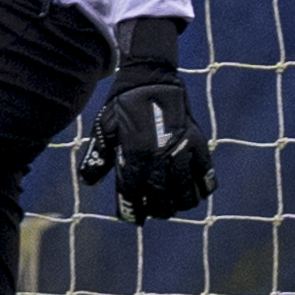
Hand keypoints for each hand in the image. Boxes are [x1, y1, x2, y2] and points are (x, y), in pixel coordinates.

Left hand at [95, 18, 216, 224]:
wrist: (151, 76)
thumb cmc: (124, 104)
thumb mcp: (104, 128)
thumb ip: (98, 156)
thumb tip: (88, 181)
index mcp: (135, 151)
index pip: (133, 192)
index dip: (132, 210)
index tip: (132, 218)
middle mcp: (160, 153)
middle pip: (161, 198)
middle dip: (156, 209)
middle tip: (153, 209)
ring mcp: (182, 148)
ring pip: (185, 192)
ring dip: (178, 203)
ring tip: (172, 202)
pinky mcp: (198, 142)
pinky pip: (206, 176)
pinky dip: (201, 189)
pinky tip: (191, 189)